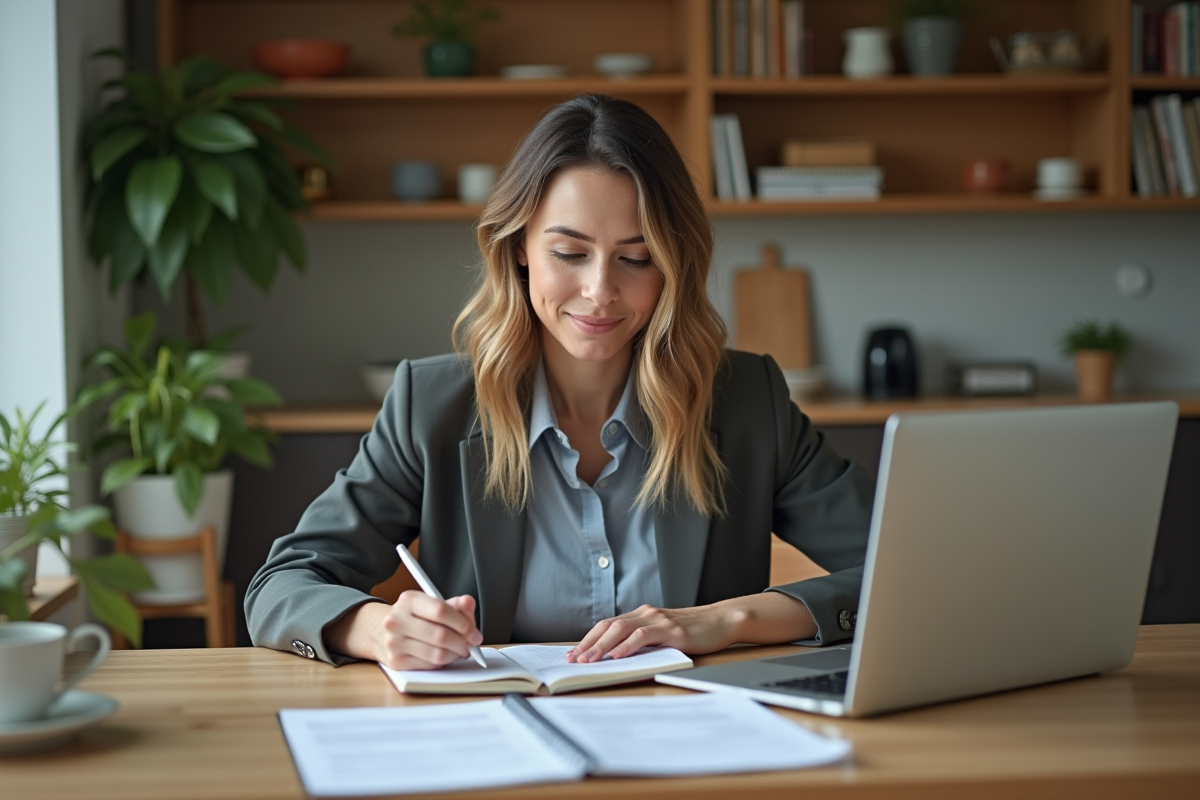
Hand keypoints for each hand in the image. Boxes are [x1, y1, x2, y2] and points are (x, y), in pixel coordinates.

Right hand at [375, 591, 482, 669]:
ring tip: (460, 651)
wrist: (380, 631)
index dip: (463, 624)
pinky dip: (443, 663)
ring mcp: (394, 642)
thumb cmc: (414, 617)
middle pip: (440, 636)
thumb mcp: (432, 604)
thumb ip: (455, 604)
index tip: (474, 633)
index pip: (441, 611)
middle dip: (463, 643)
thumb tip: (468, 603)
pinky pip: (429, 666)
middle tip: (472, 645)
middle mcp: (397, 620)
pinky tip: (445, 656)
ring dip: (455, 655)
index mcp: (408, 600)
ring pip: (437, 654)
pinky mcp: (396, 661)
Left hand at [567, 604, 739, 663]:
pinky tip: (617, 655)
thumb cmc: (692, 632)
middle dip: (588, 644)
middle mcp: (646, 614)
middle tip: (574, 660)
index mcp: (641, 615)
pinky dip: (627, 646)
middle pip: (609, 626)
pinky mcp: (672, 631)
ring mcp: (659, 620)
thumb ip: (642, 642)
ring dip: (602, 646)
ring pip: (622, 629)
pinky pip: (644, 636)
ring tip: (589, 660)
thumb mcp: (662, 635)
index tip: (573, 654)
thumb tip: (616, 659)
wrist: (721, 621)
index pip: (607, 625)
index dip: (588, 639)